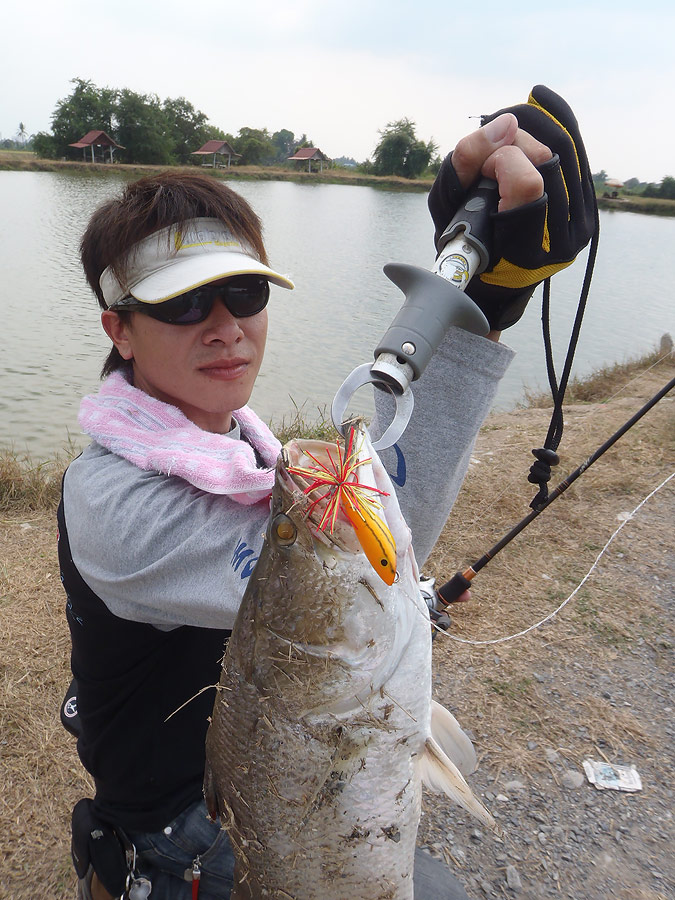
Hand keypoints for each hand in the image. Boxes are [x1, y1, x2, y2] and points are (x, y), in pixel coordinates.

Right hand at [429, 85, 596, 330]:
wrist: (500, 276)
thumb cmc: (466, 240)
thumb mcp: (447, 209)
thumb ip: (464, 165)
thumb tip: (506, 122)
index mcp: (521, 250)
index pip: (528, 185)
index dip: (503, 161)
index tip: (486, 167)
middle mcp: (559, 242)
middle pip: (547, 157)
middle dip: (515, 140)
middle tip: (493, 147)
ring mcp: (580, 227)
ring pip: (565, 147)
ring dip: (534, 125)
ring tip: (508, 126)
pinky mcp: (589, 210)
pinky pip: (577, 152)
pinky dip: (556, 120)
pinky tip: (538, 102)